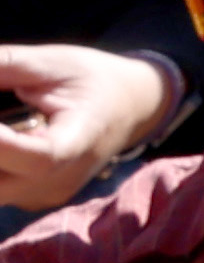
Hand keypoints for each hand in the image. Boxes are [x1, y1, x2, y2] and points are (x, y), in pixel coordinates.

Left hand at [0, 46, 172, 210]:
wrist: (131, 106)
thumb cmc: (93, 79)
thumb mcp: (53, 63)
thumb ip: (5, 65)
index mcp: (78, 144)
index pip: (36, 158)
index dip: (1, 144)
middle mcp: (59, 182)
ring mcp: (42, 197)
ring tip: (2, 119)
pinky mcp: (30, 199)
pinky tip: (4, 134)